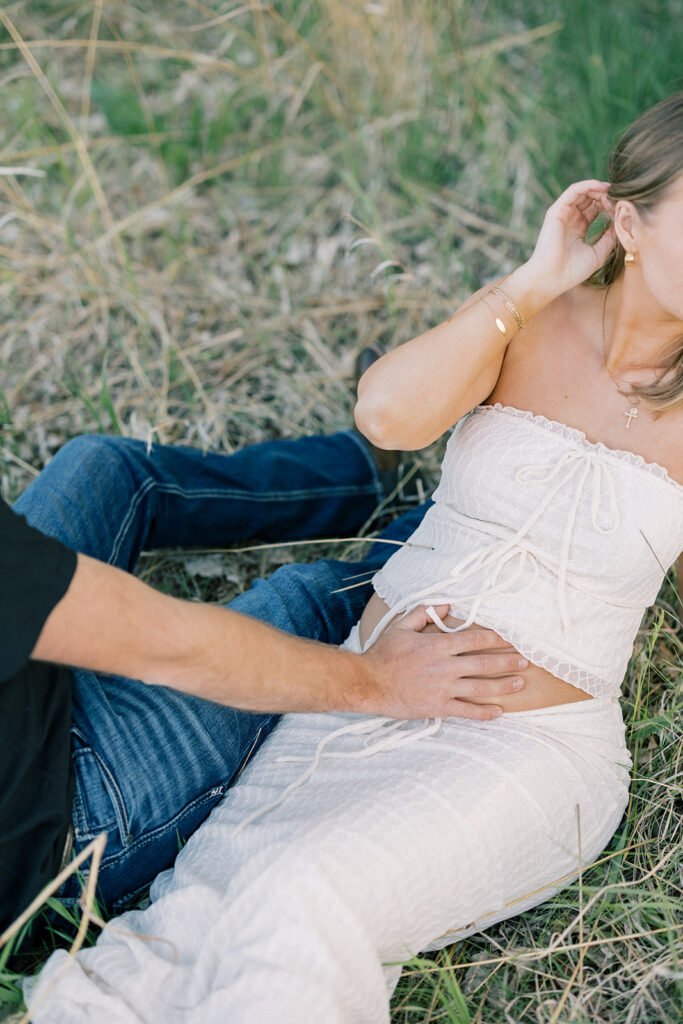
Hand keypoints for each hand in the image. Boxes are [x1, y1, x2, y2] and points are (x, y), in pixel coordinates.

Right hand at [360, 604, 526, 719]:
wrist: (368, 683)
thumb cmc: (383, 654)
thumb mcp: (401, 626)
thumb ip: (424, 614)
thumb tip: (445, 604)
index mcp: (437, 645)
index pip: (474, 639)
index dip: (495, 639)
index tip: (509, 639)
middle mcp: (444, 666)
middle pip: (484, 663)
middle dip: (507, 661)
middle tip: (524, 660)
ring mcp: (442, 688)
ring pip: (480, 687)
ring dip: (503, 685)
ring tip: (520, 683)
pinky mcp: (438, 707)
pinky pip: (466, 711)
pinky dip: (484, 713)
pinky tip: (498, 712)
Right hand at [519, 180, 615, 302]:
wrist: (552, 278)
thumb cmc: (572, 271)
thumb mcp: (598, 253)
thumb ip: (609, 237)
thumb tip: (621, 223)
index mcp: (578, 230)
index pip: (595, 210)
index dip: (609, 206)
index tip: (621, 208)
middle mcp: (570, 220)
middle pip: (589, 199)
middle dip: (606, 196)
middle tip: (619, 197)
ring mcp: (562, 214)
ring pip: (582, 192)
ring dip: (599, 189)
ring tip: (612, 191)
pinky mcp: (557, 210)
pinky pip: (574, 190)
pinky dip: (588, 185)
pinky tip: (602, 187)